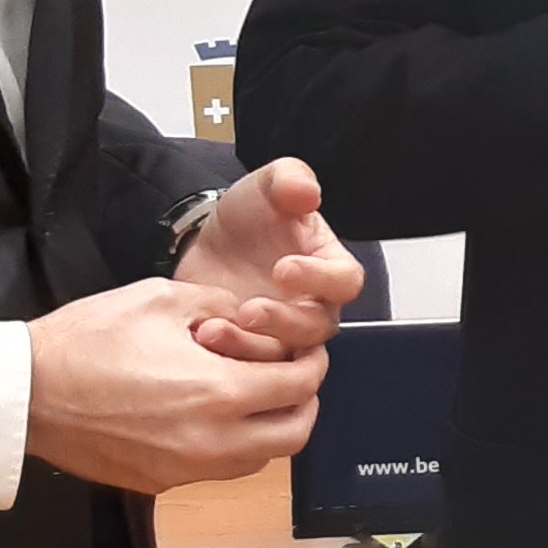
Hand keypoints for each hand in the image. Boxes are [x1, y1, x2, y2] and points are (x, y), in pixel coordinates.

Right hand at [25, 280, 327, 493]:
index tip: (307, 350)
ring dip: (270, 429)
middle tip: (290, 376)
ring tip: (252, 395)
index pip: (300, 386)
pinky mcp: (159, 483)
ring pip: (259, 460)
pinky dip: (231, 447)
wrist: (25, 391)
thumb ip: (222, 307)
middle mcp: (211, 441)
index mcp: (219, 392)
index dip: (313, 364)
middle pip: (294, 435)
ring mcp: (185, 469)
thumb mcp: (162, 299)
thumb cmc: (88, 339)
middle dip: (303, 403)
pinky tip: (210, 416)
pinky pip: (217, 471)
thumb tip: (253, 321)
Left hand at [173, 157, 365, 360]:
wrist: (206, 243)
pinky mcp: (252, 351)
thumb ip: (290, 179)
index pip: (344, 280)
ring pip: (286, 355)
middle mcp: (314, 305)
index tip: (284, 268)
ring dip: (251, 347)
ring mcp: (283, 333)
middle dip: (282, 322)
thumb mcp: (266, 186)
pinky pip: (253, 368)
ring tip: (213, 330)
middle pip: (317, 327)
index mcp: (328, 266)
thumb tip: (307, 192)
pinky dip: (230, 360)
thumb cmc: (249, 218)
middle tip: (249, 310)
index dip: (320, 278)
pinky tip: (203, 340)